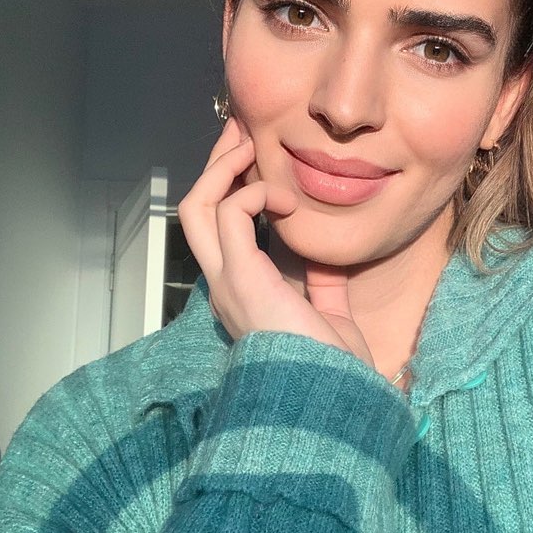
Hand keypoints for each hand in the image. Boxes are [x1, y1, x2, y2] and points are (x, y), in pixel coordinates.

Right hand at [178, 118, 374, 367]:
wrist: (335, 399)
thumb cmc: (333, 367)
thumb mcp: (328, 314)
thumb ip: (321, 282)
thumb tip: (325, 254)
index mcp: (244, 291)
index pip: (220, 229)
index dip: (233, 189)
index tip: (260, 161)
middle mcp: (226, 283)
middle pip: (196, 210)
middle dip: (217, 166)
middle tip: (242, 134)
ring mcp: (228, 281)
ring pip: (197, 207)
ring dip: (223, 169)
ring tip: (251, 146)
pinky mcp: (242, 277)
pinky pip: (229, 214)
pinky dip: (254, 195)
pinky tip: (283, 200)